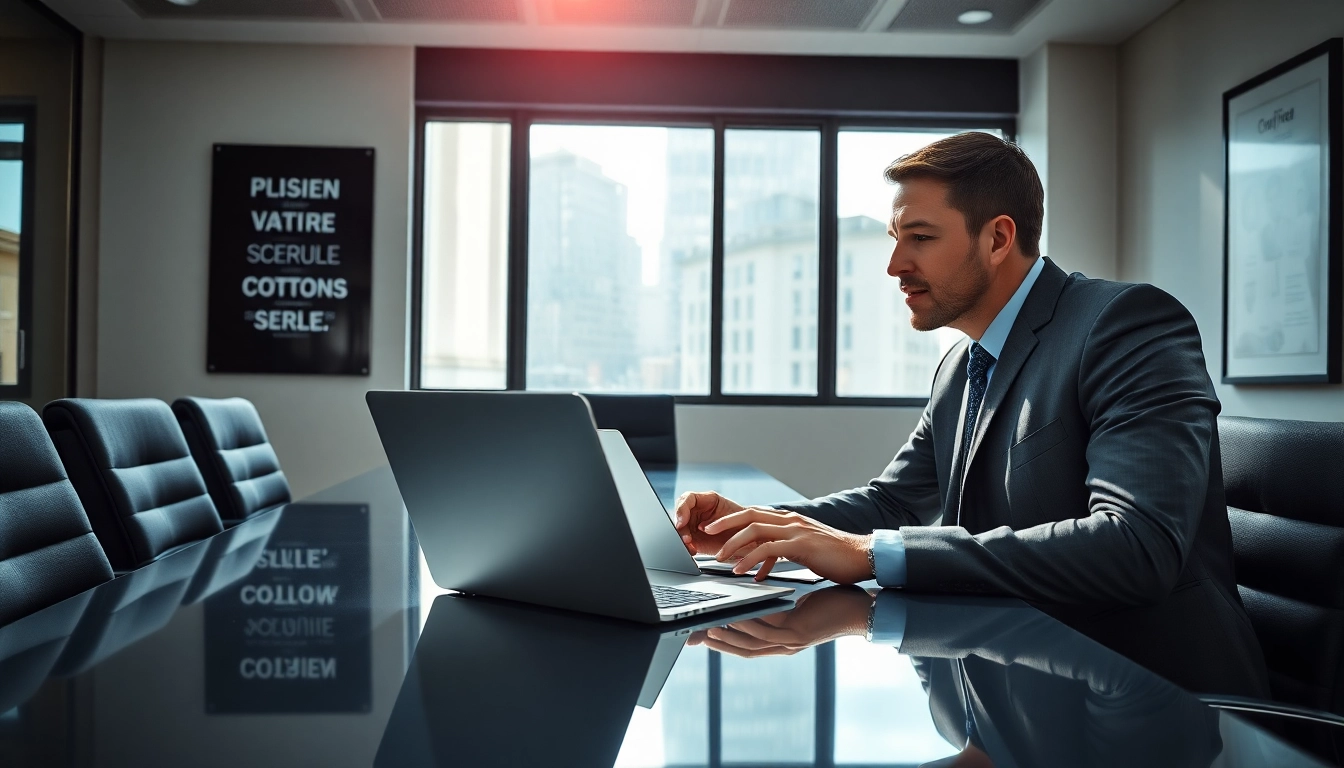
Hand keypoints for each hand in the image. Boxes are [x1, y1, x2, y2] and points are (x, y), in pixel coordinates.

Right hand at [672, 491, 746, 554]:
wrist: (754, 540)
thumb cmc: (748, 524)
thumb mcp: (737, 516)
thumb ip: (722, 519)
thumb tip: (704, 527)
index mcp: (708, 500)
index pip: (688, 498)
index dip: (682, 509)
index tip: (682, 521)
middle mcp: (699, 511)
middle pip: (680, 514)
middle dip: (680, 526)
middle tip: (686, 537)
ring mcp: (696, 526)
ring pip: (680, 529)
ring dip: (681, 537)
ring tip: (689, 545)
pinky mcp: (696, 540)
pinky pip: (685, 543)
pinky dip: (686, 547)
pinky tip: (692, 550)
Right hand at [687, 586, 872, 657]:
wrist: (860, 607)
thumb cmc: (830, 603)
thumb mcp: (795, 605)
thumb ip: (773, 606)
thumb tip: (751, 595)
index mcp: (781, 639)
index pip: (745, 644)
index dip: (722, 642)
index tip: (699, 635)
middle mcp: (783, 645)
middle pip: (743, 650)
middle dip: (718, 644)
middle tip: (693, 637)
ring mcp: (791, 642)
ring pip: (752, 644)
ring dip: (728, 638)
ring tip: (707, 629)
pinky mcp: (799, 633)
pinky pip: (768, 632)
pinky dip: (748, 626)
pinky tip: (734, 619)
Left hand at [707, 507, 873, 583]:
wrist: (862, 556)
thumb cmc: (835, 557)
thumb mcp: (803, 548)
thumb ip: (783, 548)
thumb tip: (763, 560)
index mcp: (789, 520)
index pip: (754, 513)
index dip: (731, 518)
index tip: (713, 527)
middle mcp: (790, 520)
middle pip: (749, 515)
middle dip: (724, 524)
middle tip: (706, 533)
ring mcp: (796, 530)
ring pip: (755, 530)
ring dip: (733, 544)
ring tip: (719, 559)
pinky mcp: (802, 545)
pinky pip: (769, 549)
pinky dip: (751, 559)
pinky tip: (740, 570)